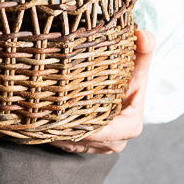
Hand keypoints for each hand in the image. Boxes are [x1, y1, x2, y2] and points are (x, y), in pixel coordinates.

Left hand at [50, 28, 155, 154]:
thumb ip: (143, 52)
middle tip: (43, 110)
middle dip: (64, 125)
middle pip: (85, 138)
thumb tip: (143, 35)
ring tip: (39, 114)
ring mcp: (99, 148)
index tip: (62, 110)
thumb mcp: (138, 67)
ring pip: (72, 142)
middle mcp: (116, 142)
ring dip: (56, 130)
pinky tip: (42, 120)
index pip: (103, 131)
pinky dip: (54, 133)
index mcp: (130, 126)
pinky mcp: (85, 148)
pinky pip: (65, 144)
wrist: (124, 94)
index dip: (82, 123)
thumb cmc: (130, 80)